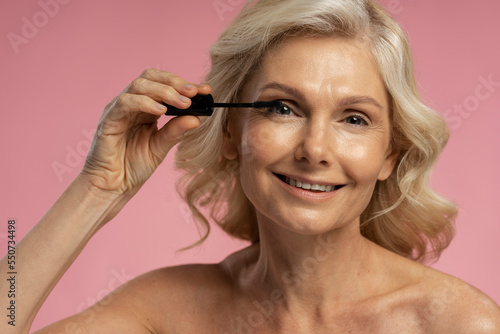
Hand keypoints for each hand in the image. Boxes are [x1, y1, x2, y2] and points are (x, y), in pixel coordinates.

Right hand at [81, 69, 210, 196]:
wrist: (113, 186)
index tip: (205, 90)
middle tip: (193, 93)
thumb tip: (198, 118)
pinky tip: (161, 111)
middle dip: (175, 82)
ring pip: (139, 85)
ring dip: (164, 91)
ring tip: (182, 103)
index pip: (164, 85)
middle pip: (151, 77)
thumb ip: (176, 131)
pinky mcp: (108, 119)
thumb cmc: (133, 166)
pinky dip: (145, 103)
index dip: (185, 85)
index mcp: (146, 108)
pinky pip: (125, 102)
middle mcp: (132, 103)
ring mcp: (119, 109)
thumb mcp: (161, 147)